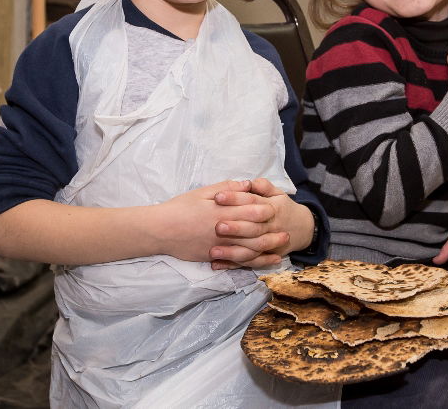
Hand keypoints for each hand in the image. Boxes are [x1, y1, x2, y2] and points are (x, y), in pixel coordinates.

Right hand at [155, 180, 289, 265]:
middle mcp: (224, 231)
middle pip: (253, 233)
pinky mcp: (213, 257)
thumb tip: (246, 185)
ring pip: (248, 250)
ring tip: (280, 249)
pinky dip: (251, 263)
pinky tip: (261, 263)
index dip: (264, 211)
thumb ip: (226, 188)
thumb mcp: (202, 192)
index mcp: (222, 211)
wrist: (160, 230)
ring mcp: (219, 246)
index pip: (249, 211)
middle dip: (272, 233)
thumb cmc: (180, 207)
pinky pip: (236, 262)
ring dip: (267, 250)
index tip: (276, 210)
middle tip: (287, 233)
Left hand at [210, 178, 314, 269]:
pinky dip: (232, 265)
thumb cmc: (283, 207)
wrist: (302, 228)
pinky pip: (249, 262)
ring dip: (232, 252)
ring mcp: (269, 244)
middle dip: (235, 228)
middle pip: (253, 228)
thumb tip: (248, 182)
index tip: (217, 197)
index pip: (252, 202)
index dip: (235, 198)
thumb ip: (263, 186)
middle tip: (217, 226)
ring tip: (213, 251)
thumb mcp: (277, 193)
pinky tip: (216, 264)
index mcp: (272, 208)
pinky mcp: (265, 256)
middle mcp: (271, 227)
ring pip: (252, 249)